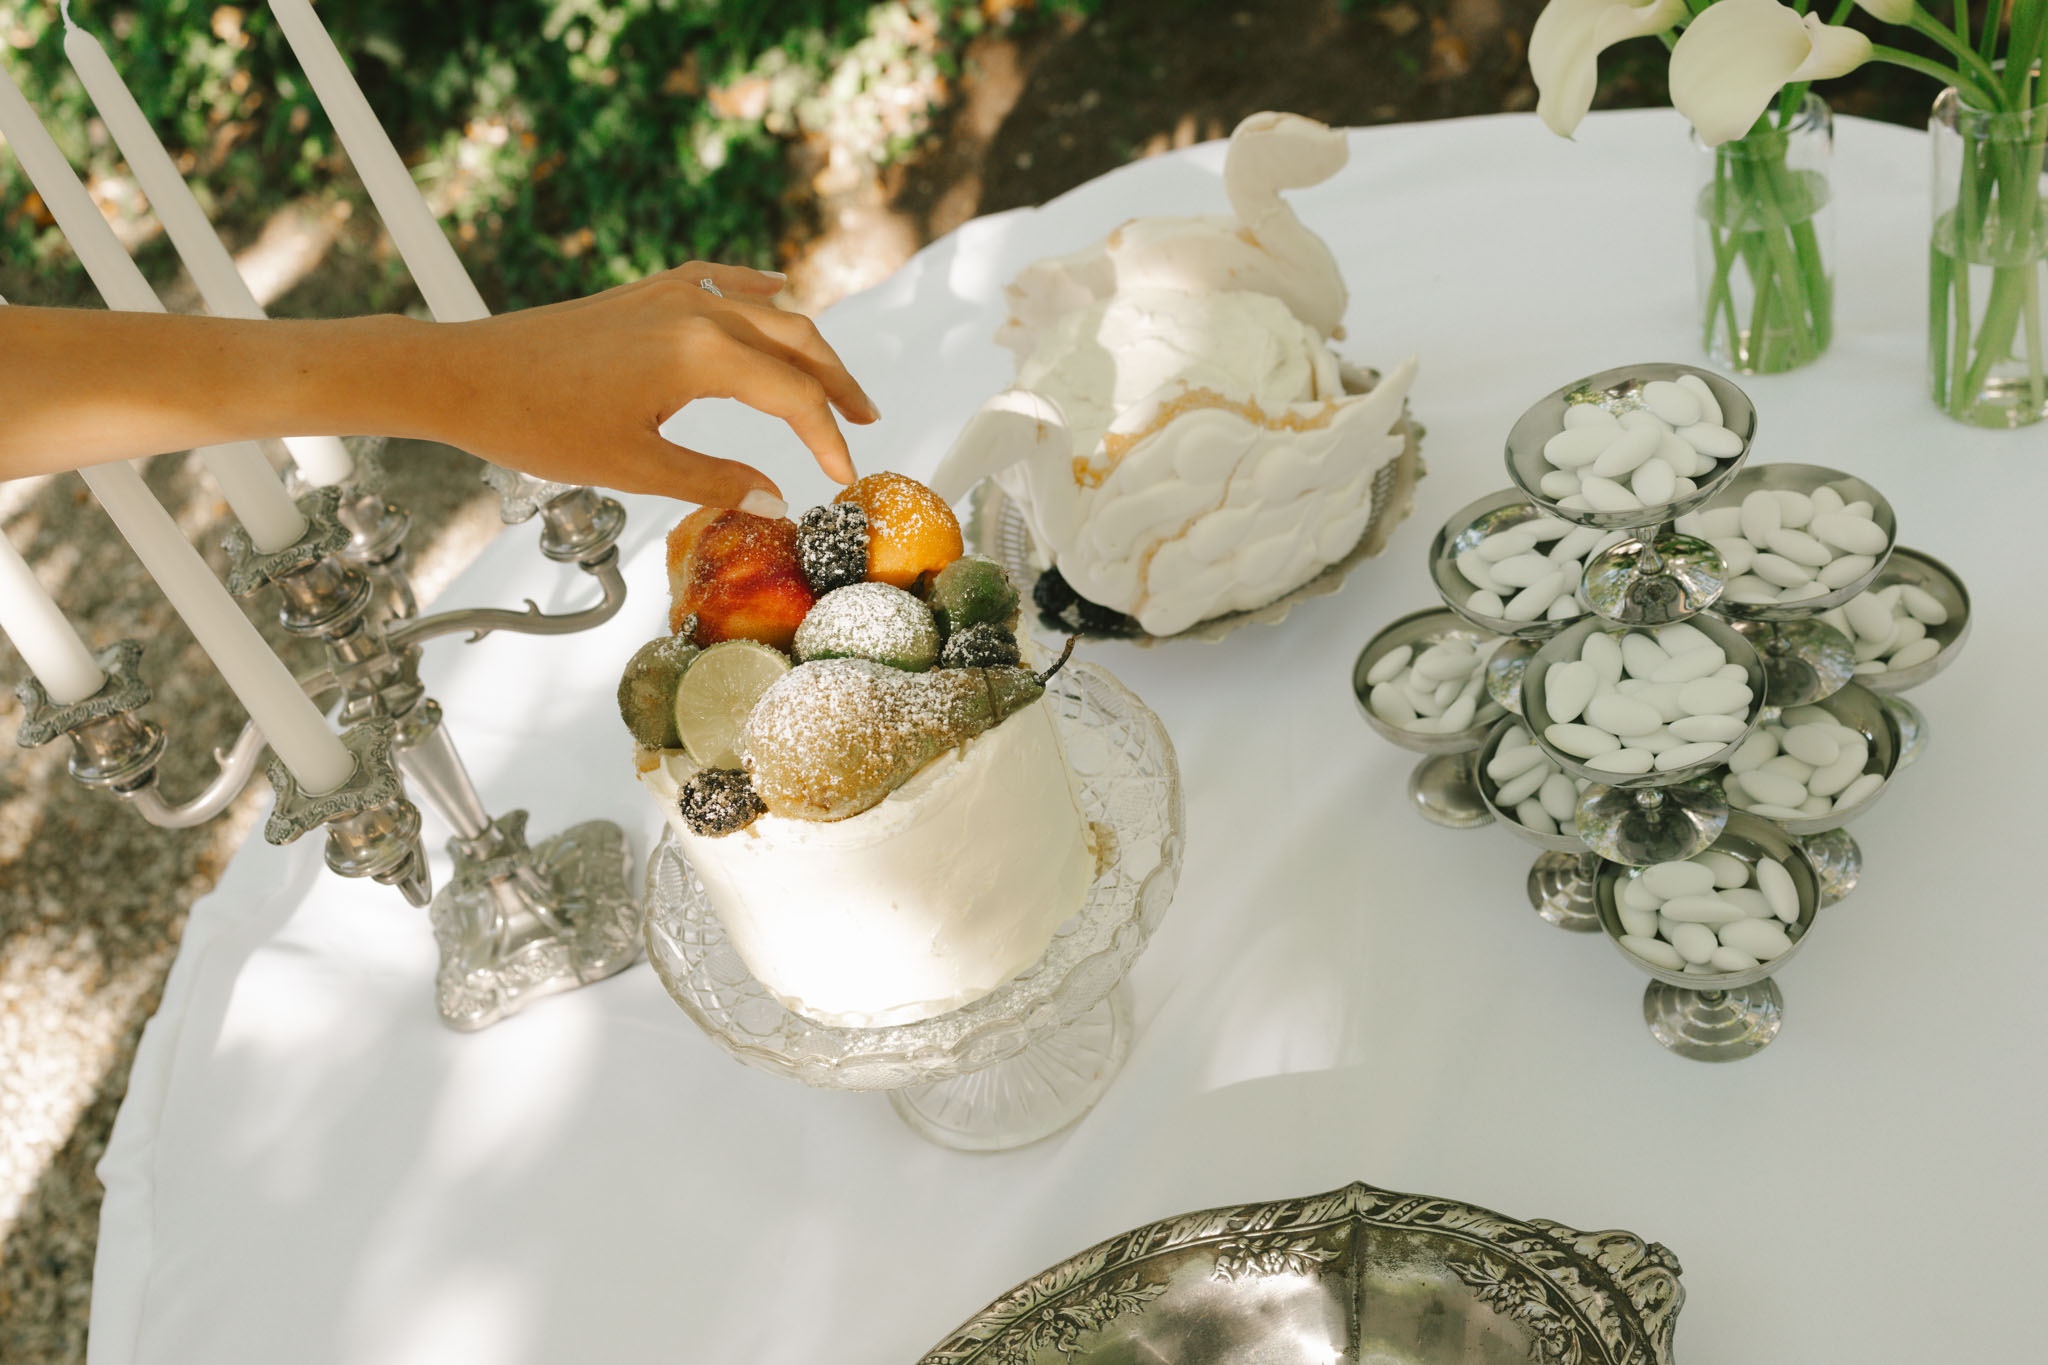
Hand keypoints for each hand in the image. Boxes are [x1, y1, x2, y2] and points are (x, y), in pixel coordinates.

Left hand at [439, 261, 877, 508]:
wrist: (466, 374)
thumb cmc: (538, 422)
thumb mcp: (634, 466)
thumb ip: (714, 481)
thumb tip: (771, 499)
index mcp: (699, 353)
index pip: (793, 396)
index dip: (827, 440)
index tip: (841, 477)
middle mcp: (695, 309)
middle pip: (797, 341)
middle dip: (838, 384)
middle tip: (866, 422)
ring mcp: (670, 292)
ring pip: (767, 311)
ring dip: (808, 347)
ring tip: (835, 383)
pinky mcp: (647, 291)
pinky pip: (723, 281)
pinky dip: (759, 293)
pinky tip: (776, 291)